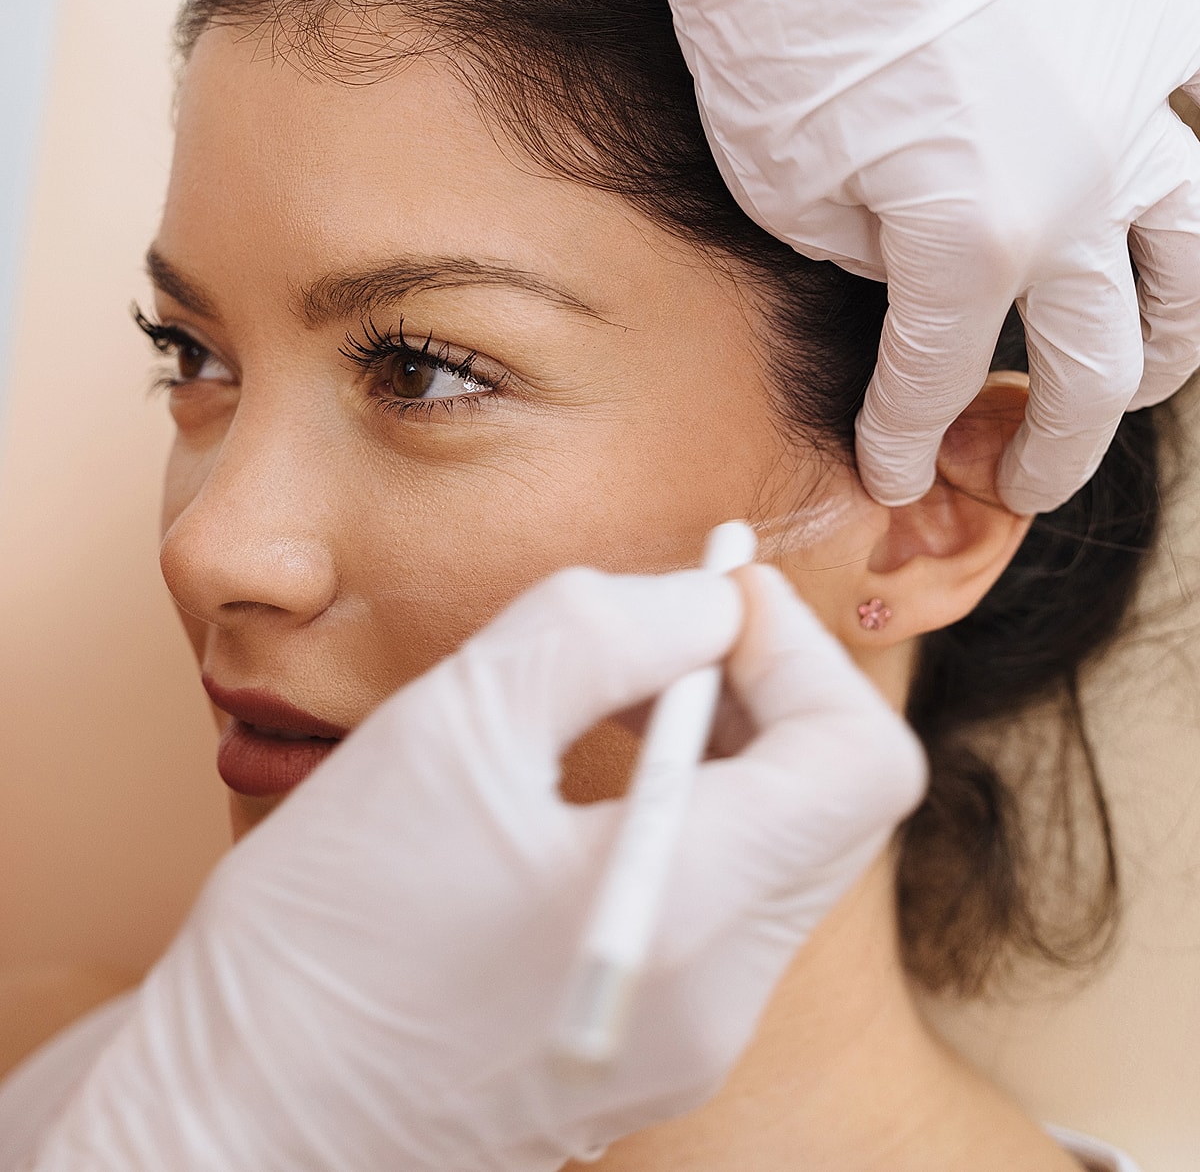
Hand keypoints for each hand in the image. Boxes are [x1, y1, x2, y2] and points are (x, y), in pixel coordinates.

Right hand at [29, 561, 922, 1170]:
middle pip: (834, 806)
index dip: (797, 651)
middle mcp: (720, 997)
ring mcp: (690, 1038)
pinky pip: (720, 906)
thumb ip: (601, 630)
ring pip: (779, 851)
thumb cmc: (321, 930)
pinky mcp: (647, 1048)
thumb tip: (706, 605)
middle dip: (767, 689)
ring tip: (618, 695)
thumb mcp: (452, 726)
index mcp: (691, 914)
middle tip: (667, 631)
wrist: (234, 1118)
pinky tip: (587, 784)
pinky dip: (687, 816)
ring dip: (724, 748)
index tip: (707, 598)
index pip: (860, 759)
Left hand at [619, 0, 1199, 512]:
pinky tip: (1164, 218)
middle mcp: (1078, 189)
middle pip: (1099, 365)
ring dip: (1168, 348)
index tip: (891, 473)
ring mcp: (1135, 102)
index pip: (941, 382)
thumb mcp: (785, 182)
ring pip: (1199, 267)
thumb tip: (922, 290)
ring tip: (1129, 378)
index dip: (909, 442)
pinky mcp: (1158, 16)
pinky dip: (1194, 190)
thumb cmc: (767, 17)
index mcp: (970, 241)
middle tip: (1026, 481)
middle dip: (1057, 448)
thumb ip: (874, 265)